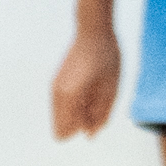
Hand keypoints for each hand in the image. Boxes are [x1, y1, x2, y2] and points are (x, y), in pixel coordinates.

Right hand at [52, 25, 122, 139]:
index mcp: (69, 96)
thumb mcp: (112, 88)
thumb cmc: (107, 57)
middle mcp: (56, 94)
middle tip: (97, 100)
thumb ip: (101, 114)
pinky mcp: (56, 83)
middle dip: (79, 124)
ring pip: (60, 118)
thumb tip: (89, 135)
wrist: (93, 30)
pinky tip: (88, 86)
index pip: (63, 133)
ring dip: (78, 113)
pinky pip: (62, 107)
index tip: (97, 109)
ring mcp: (54, 88)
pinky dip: (75, 105)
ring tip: (93, 91)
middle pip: (60, 129)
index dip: (83, 129)